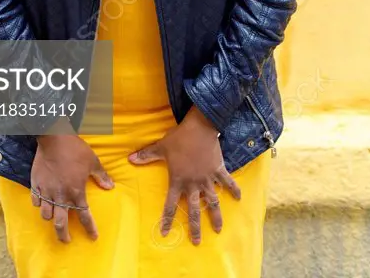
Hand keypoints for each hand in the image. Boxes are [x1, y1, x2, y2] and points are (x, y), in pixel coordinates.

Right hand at [31, 130, 114, 242]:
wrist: (54, 138)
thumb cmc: (76, 149)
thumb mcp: (92, 161)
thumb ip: (101, 176)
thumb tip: (110, 187)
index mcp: (76, 192)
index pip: (84, 216)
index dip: (90, 228)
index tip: (93, 237)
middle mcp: (61, 196)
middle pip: (60, 224)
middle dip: (63, 235)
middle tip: (66, 240)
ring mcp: (47, 192)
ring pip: (46, 215)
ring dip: (51, 218)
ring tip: (54, 218)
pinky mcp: (36, 185)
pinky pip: (35, 202)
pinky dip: (39, 204)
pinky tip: (42, 203)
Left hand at [128, 106, 240, 244]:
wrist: (199, 127)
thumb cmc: (179, 138)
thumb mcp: (161, 147)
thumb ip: (146, 155)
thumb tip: (129, 159)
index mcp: (178, 180)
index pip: (170, 204)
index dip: (167, 219)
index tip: (165, 233)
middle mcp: (193, 184)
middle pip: (193, 210)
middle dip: (195, 227)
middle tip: (197, 242)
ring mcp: (207, 178)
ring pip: (212, 202)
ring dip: (216, 216)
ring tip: (218, 229)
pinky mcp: (218, 170)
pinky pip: (227, 182)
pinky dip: (234, 189)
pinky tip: (239, 198)